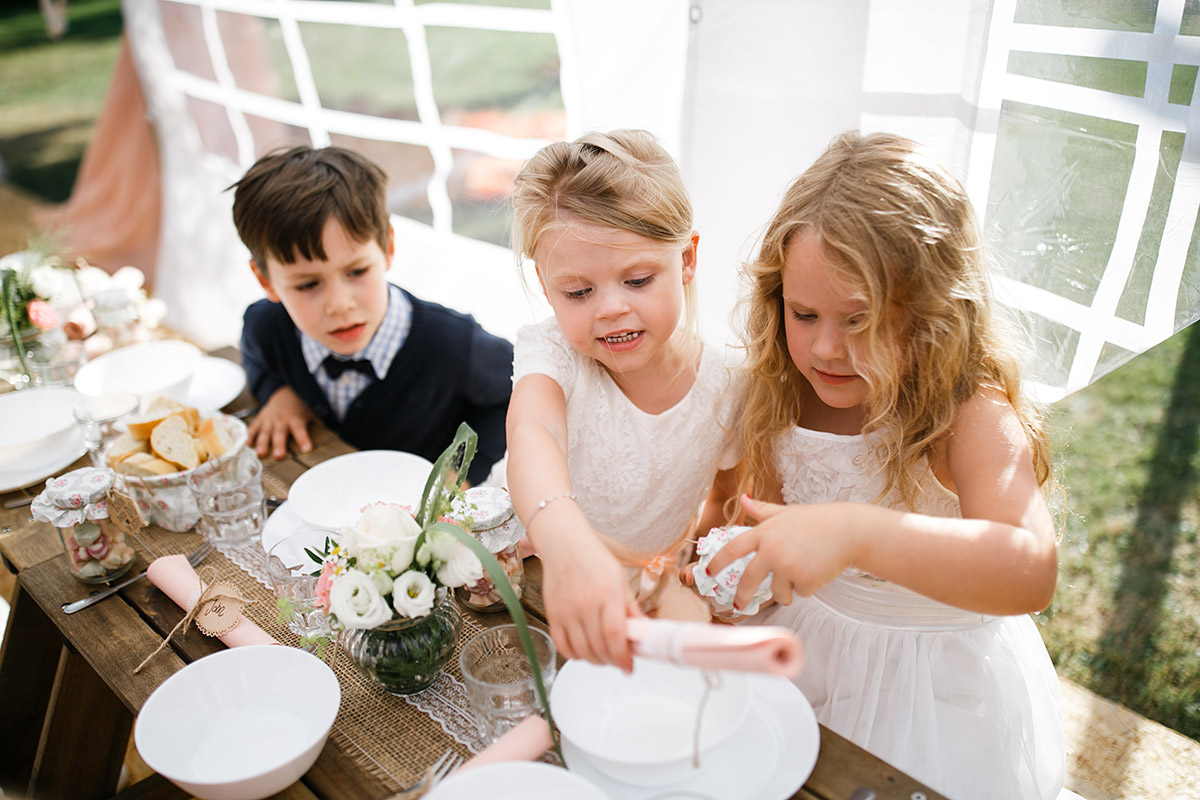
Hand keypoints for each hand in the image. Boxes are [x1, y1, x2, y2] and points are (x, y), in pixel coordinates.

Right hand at [247, 386, 315, 458]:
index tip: (307, 449)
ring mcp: (269, 420)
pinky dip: (249, 436)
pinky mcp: (260, 420)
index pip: (300, 430)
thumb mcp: (311, 413)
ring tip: (261, 454)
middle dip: (279, 444)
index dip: (303, 439)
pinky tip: (247, 445)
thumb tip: (332, 438)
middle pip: (280, 433)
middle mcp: (281, 420)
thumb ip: (317, 425)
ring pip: (265, 432)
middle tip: (279, 456)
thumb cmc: (300, 407)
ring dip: (262, 443)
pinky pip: (253, 428)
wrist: (284, 393)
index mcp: (295, 419)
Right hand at [537, 514, 641, 670]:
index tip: (629, 667)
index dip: (623, 657)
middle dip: (612, 661)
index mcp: (607, 594)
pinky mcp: (552, 614)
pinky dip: (575, 655)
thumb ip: (631, 608)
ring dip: (595, 660)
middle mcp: (585, 605)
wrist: (564, 545)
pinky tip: (584, 651)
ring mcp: (566, 611)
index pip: (615, 636)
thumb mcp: (620, 580)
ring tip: (604, 657)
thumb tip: (644, 631)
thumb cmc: (595, 559)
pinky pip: (562, 645)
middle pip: (598, 648)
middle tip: (619, 661)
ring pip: (581, 651)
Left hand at [704, 495, 858, 610]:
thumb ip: (762, 511)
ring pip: (777, 591)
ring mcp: (787, 566)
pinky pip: (798, 593)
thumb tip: (743, 499)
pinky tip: (817, 571)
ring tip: (803, 571)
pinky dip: (806, 588)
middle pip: (748, 580)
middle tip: (738, 604)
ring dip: (786, 590)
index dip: (718, 561)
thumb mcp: (786, 513)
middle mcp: (772, 550)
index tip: (708, 572)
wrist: (849, 531)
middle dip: (741, 595)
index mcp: (765, 533)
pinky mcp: (803, 580)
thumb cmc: (818, 520)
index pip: (733, 549)